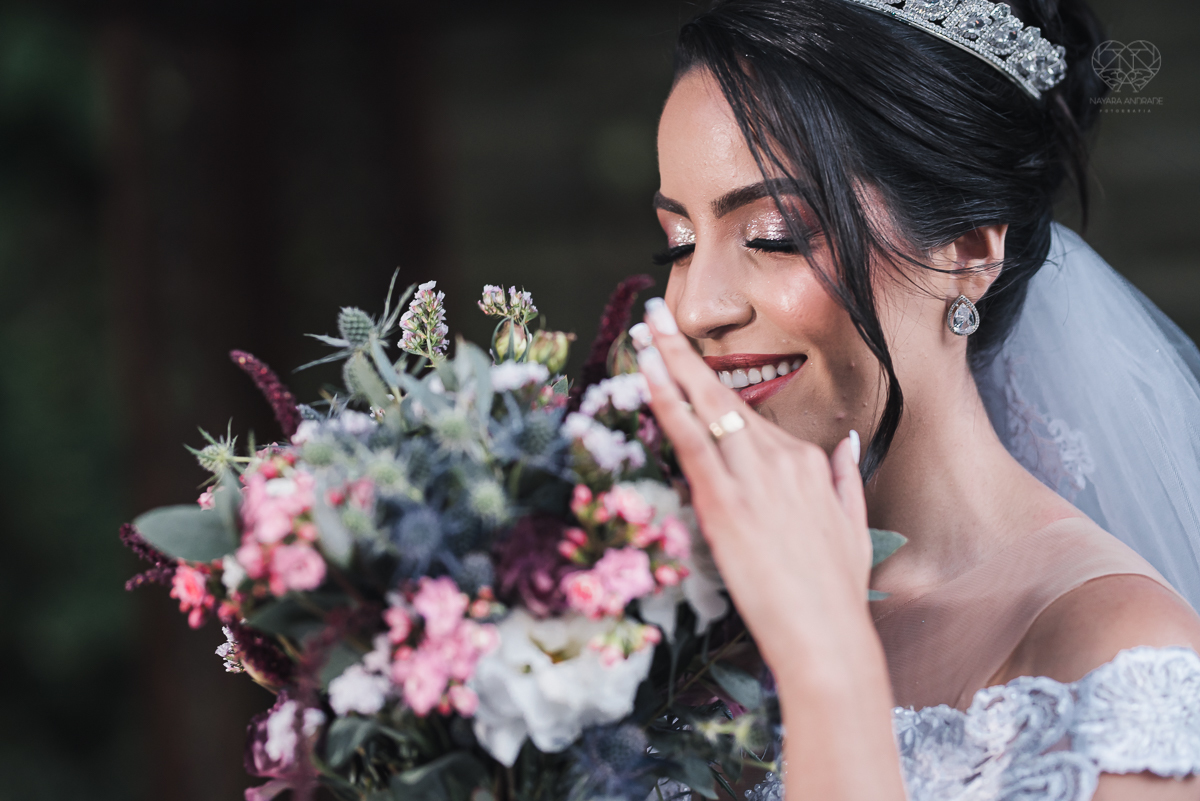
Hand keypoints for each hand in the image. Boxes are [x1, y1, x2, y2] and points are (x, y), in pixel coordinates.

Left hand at [635, 299, 905, 800]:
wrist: (826, 637)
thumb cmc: (835, 593)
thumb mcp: (852, 526)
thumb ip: (845, 478)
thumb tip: (846, 445)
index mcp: (807, 463)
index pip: (749, 418)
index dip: (711, 387)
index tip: (685, 361)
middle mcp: (779, 459)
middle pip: (723, 394)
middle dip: (684, 350)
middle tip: (654, 313)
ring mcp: (750, 478)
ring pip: (704, 406)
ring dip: (669, 362)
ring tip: (644, 328)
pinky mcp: (724, 502)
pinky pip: (690, 439)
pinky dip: (668, 402)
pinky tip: (648, 375)